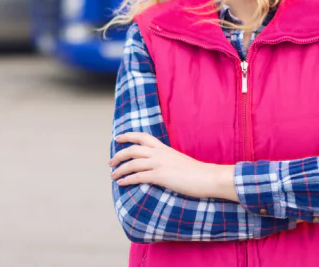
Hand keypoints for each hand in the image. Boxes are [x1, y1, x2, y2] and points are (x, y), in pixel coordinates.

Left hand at [109, 132, 235, 199]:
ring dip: (119, 170)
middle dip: (118, 155)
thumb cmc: (196, 172)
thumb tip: (160, 165)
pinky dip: (127, 179)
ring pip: (132, 163)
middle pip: (132, 150)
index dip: (128, 136)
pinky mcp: (160, 176)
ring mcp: (159, 164)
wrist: (208, 177)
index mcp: (163, 148)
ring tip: (113, 176)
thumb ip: (167, 160)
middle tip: (110, 162)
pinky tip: (121, 183)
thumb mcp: (179, 160)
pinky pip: (138, 176)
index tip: (117, 137)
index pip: (142, 137)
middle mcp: (159, 153)